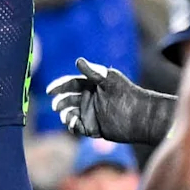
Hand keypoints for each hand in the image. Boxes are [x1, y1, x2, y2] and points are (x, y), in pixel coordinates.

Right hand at [48, 58, 174, 143]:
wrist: (140, 115)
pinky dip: (72, 126)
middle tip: (56, 106)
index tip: (49, 91)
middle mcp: (89, 99)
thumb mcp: (109, 80)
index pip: (70, 84)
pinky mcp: (93, 128)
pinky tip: (74, 124)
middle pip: (67, 100)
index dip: (58, 87)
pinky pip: (77, 127)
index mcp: (91, 85)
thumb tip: (78, 61)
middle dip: (60, 102)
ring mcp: (90, 114)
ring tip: (69, 116)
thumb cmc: (126, 93)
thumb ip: (93, 72)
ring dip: (65, 115)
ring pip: (69, 114)